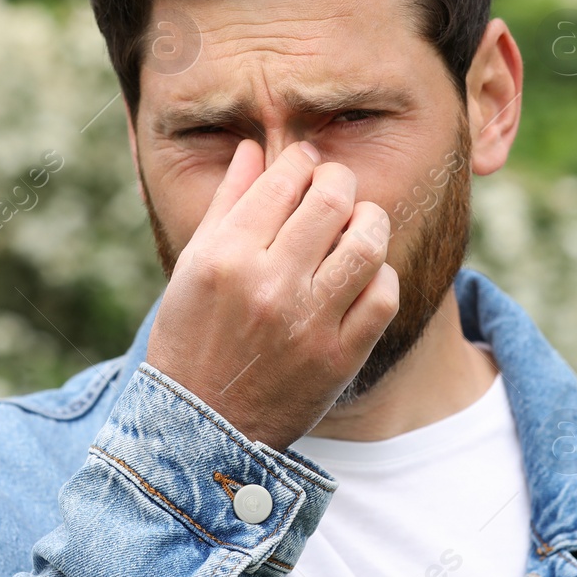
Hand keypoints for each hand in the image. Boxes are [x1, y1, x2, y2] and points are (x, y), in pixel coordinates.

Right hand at [144, 139, 398, 448]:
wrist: (201, 427)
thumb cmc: (192, 336)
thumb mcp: (193, 267)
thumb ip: (227, 204)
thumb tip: (254, 150)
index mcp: (226, 257)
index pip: (284, 178)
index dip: (302, 160)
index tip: (305, 165)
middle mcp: (269, 285)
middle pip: (333, 200)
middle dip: (339, 181)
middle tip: (335, 189)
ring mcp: (308, 323)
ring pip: (368, 243)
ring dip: (370, 221)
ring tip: (358, 224)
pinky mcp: (339, 358)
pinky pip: (384, 295)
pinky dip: (380, 275)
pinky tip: (362, 274)